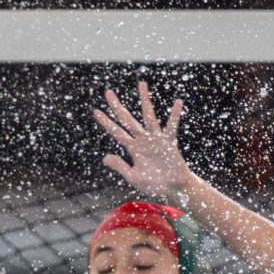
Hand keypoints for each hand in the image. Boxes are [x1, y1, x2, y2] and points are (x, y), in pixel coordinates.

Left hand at [94, 81, 190, 202]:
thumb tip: (105, 157)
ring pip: (149, 116)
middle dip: (117, 107)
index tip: (96, 112)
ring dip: (144, 100)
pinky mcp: (169, 143)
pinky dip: (175, 115)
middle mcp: (142, 140)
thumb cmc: (154, 185)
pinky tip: (178, 102)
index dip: (106, 123)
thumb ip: (120, 166)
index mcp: (133, 149)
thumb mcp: (133, 177)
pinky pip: (172, 127)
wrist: (173, 189)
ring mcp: (156, 139)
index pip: (117, 132)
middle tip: (108, 92)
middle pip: (127, 119)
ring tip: (141, 84)